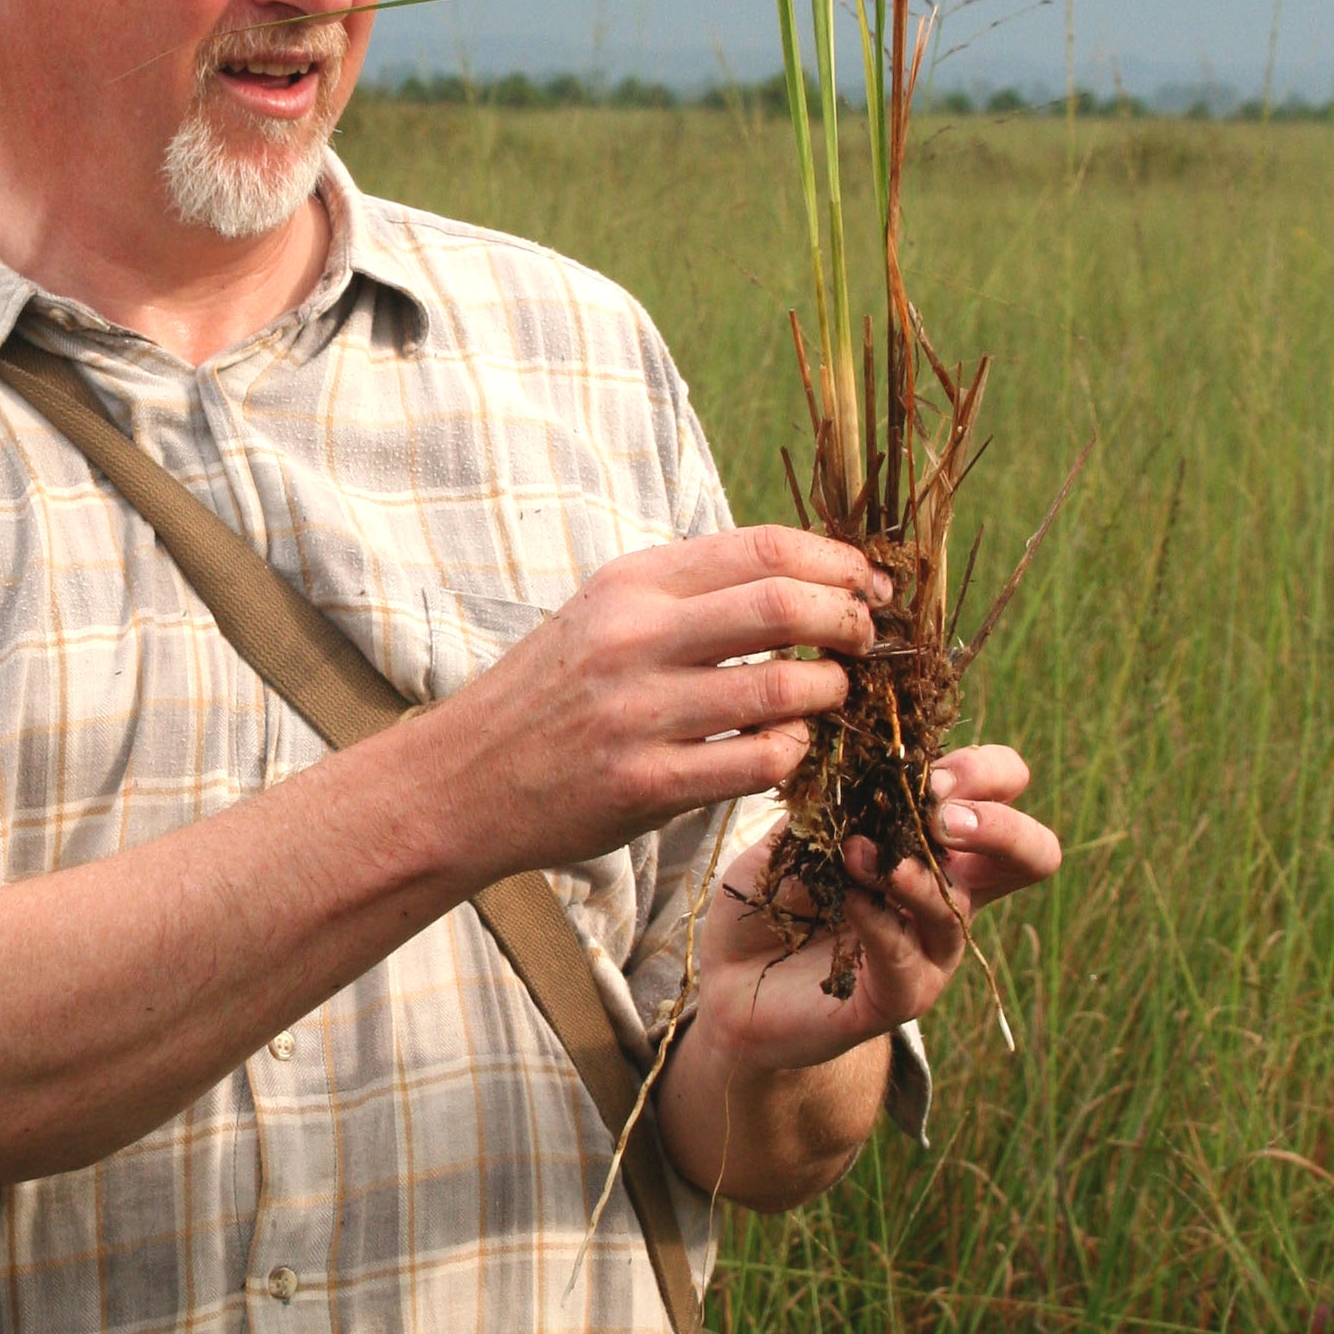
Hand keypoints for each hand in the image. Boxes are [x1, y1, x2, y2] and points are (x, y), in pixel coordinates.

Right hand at [427, 524, 890, 885]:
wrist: (463, 780)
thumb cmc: (550, 695)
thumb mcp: (603, 615)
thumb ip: (689, 595)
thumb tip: (803, 579)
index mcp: (631, 583)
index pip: (763, 548)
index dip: (837, 562)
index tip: (870, 583)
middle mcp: (634, 637)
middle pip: (784, 605)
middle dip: (850, 620)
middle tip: (866, 640)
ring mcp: (638, 713)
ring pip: (783, 687)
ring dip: (830, 691)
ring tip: (831, 696)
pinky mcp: (645, 785)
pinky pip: (758, 761)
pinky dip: (794, 751)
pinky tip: (788, 747)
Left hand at [660, 743, 1060, 1205]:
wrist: (731, 982)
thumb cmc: (771, 898)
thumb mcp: (793, 834)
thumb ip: (829, 806)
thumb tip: (855, 775)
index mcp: (935, 840)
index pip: (1003, 788)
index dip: (984, 773)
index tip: (926, 772)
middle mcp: (950, 892)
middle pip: (1034, 853)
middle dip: (999, 825)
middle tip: (941, 816)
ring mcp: (930, 949)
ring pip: (958, 908)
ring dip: (911, 873)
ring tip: (860, 855)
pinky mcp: (899, 995)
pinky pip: (906, 958)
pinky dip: (877, 922)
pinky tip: (847, 901)